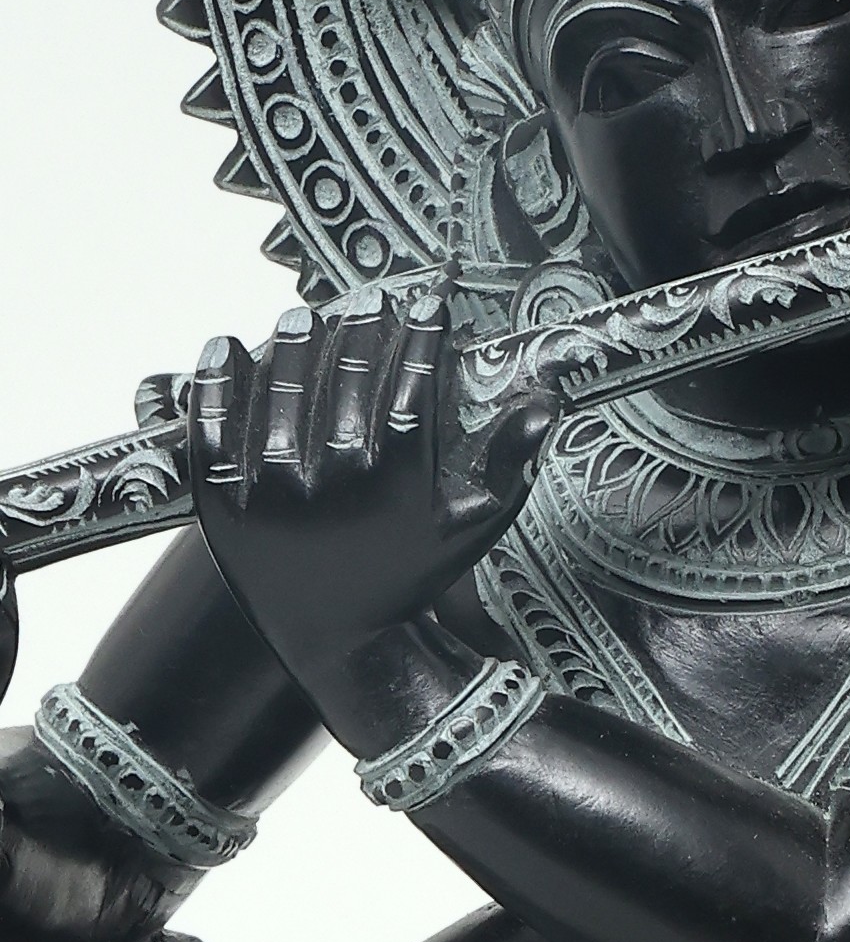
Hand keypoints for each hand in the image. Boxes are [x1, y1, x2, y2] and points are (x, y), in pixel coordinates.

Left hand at [189, 290, 557, 690]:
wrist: (340, 642)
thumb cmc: (411, 573)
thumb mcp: (474, 526)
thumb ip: (511, 461)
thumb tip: (545, 400)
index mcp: (396, 481)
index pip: (412, 383)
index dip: (422, 335)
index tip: (429, 302)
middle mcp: (333, 482)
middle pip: (348, 378)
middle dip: (362, 329)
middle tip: (369, 300)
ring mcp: (271, 492)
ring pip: (281, 393)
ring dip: (292, 344)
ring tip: (301, 315)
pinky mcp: (222, 505)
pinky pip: (212, 431)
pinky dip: (214, 385)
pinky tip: (224, 346)